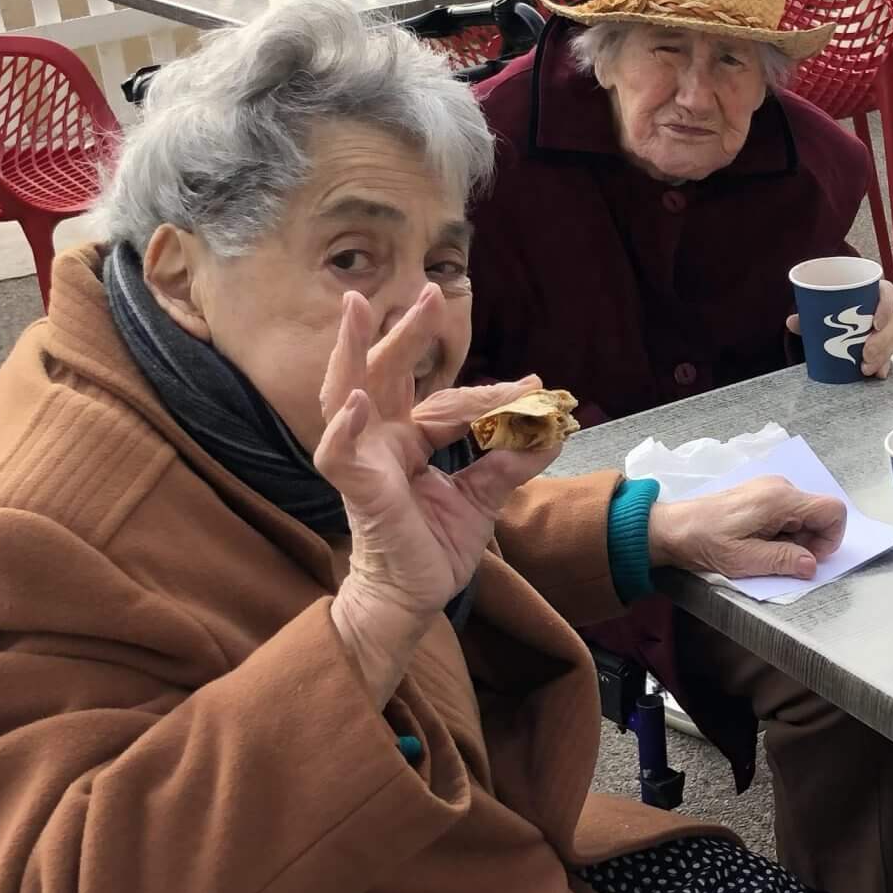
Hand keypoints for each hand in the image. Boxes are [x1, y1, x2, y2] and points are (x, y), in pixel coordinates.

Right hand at [316, 289, 553, 702]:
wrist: (414, 599)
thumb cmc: (434, 549)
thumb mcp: (483, 498)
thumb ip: (510, 462)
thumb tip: (551, 428)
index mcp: (407, 440)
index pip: (449, 401)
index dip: (492, 394)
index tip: (535, 384)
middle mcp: (380, 440)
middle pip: (387, 374)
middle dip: (405, 332)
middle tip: (429, 292)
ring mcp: (364, 460)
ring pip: (351, 392)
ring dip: (354, 349)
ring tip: (358, 309)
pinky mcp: (356, 488)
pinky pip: (340, 453)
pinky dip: (346, 426)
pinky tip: (357, 401)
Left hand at [649, 476, 847, 583]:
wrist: (673, 528)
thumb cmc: (705, 542)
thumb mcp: (746, 560)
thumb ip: (783, 560)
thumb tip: (812, 564)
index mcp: (780, 500)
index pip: (832, 510)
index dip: (830, 539)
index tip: (807, 559)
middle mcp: (780, 488)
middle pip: (818, 514)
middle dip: (809, 542)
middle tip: (779, 559)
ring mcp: (770, 489)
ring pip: (803, 516)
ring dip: (794, 539)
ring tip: (762, 551)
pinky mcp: (760, 495)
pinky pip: (787, 513)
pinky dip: (782, 532)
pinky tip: (757, 542)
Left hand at [785, 276, 892, 376]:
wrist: (835, 322)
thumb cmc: (834, 310)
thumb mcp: (820, 310)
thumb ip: (808, 315)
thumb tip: (792, 321)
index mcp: (872, 293)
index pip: (888, 293)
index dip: (886, 307)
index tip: (875, 323)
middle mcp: (883, 310)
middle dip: (881, 340)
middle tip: (866, 353)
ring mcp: (886, 329)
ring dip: (882, 356)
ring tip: (865, 367)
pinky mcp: (885, 346)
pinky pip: (890, 355)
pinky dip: (884, 365)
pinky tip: (878, 374)